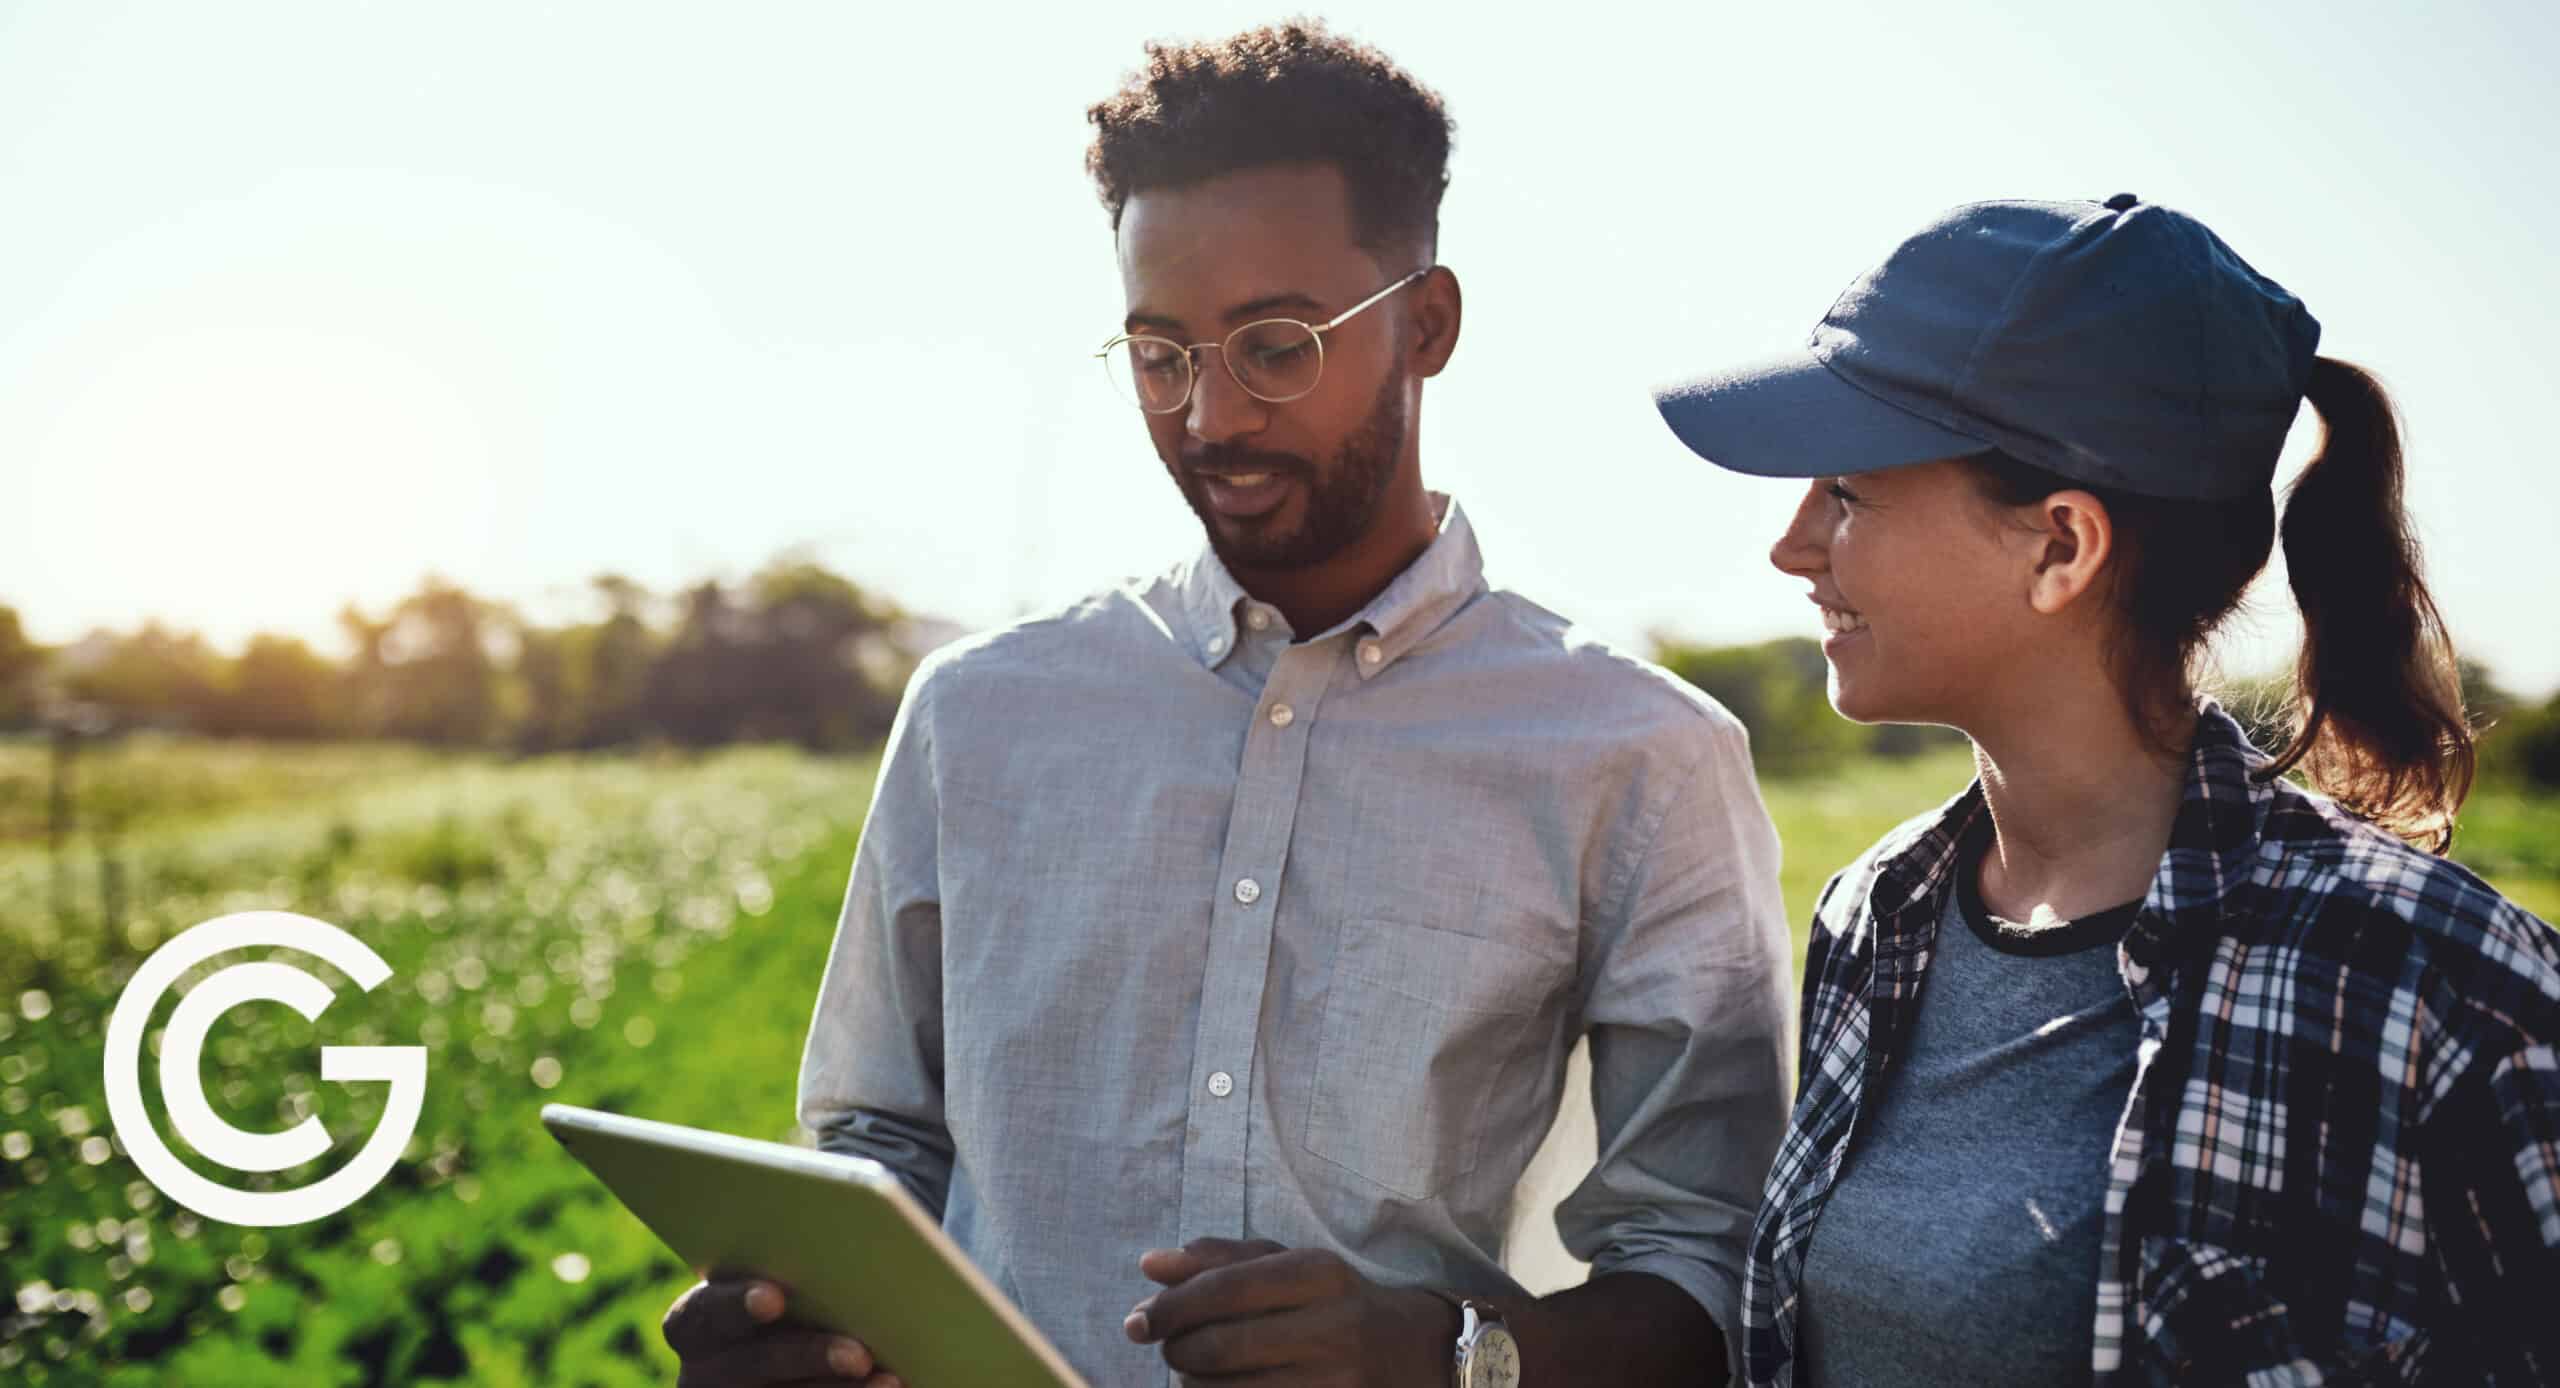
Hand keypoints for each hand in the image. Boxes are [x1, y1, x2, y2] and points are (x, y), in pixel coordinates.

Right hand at [662, 1277, 900, 1386]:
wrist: (785, 1356)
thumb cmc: (795, 1296)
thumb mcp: (784, 1282)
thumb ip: (798, 1269)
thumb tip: (850, 1235)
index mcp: (695, 1324)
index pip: (703, 1313)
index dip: (735, 1304)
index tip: (773, 1299)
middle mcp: (704, 1372)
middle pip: (752, 1366)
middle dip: (808, 1357)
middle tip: (859, 1355)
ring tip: (887, 1379)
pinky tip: (887, 1387)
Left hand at [1123, 1238, 1455, 1385]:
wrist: (1426, 1356)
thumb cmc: (1341, 1303)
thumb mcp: (1293, 1266)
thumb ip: (1222, 1261)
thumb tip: (1149, 1264)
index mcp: (1320, 1273)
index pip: (1223, 1289)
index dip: (1168, 1309)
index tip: (1137, 1321)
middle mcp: (1333, 1327)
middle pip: (1220, 1347)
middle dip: (1176, 1351)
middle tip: (1170, 1350)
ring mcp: (1337, 1382)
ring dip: (1194, 1386)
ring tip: (1195, 1374)